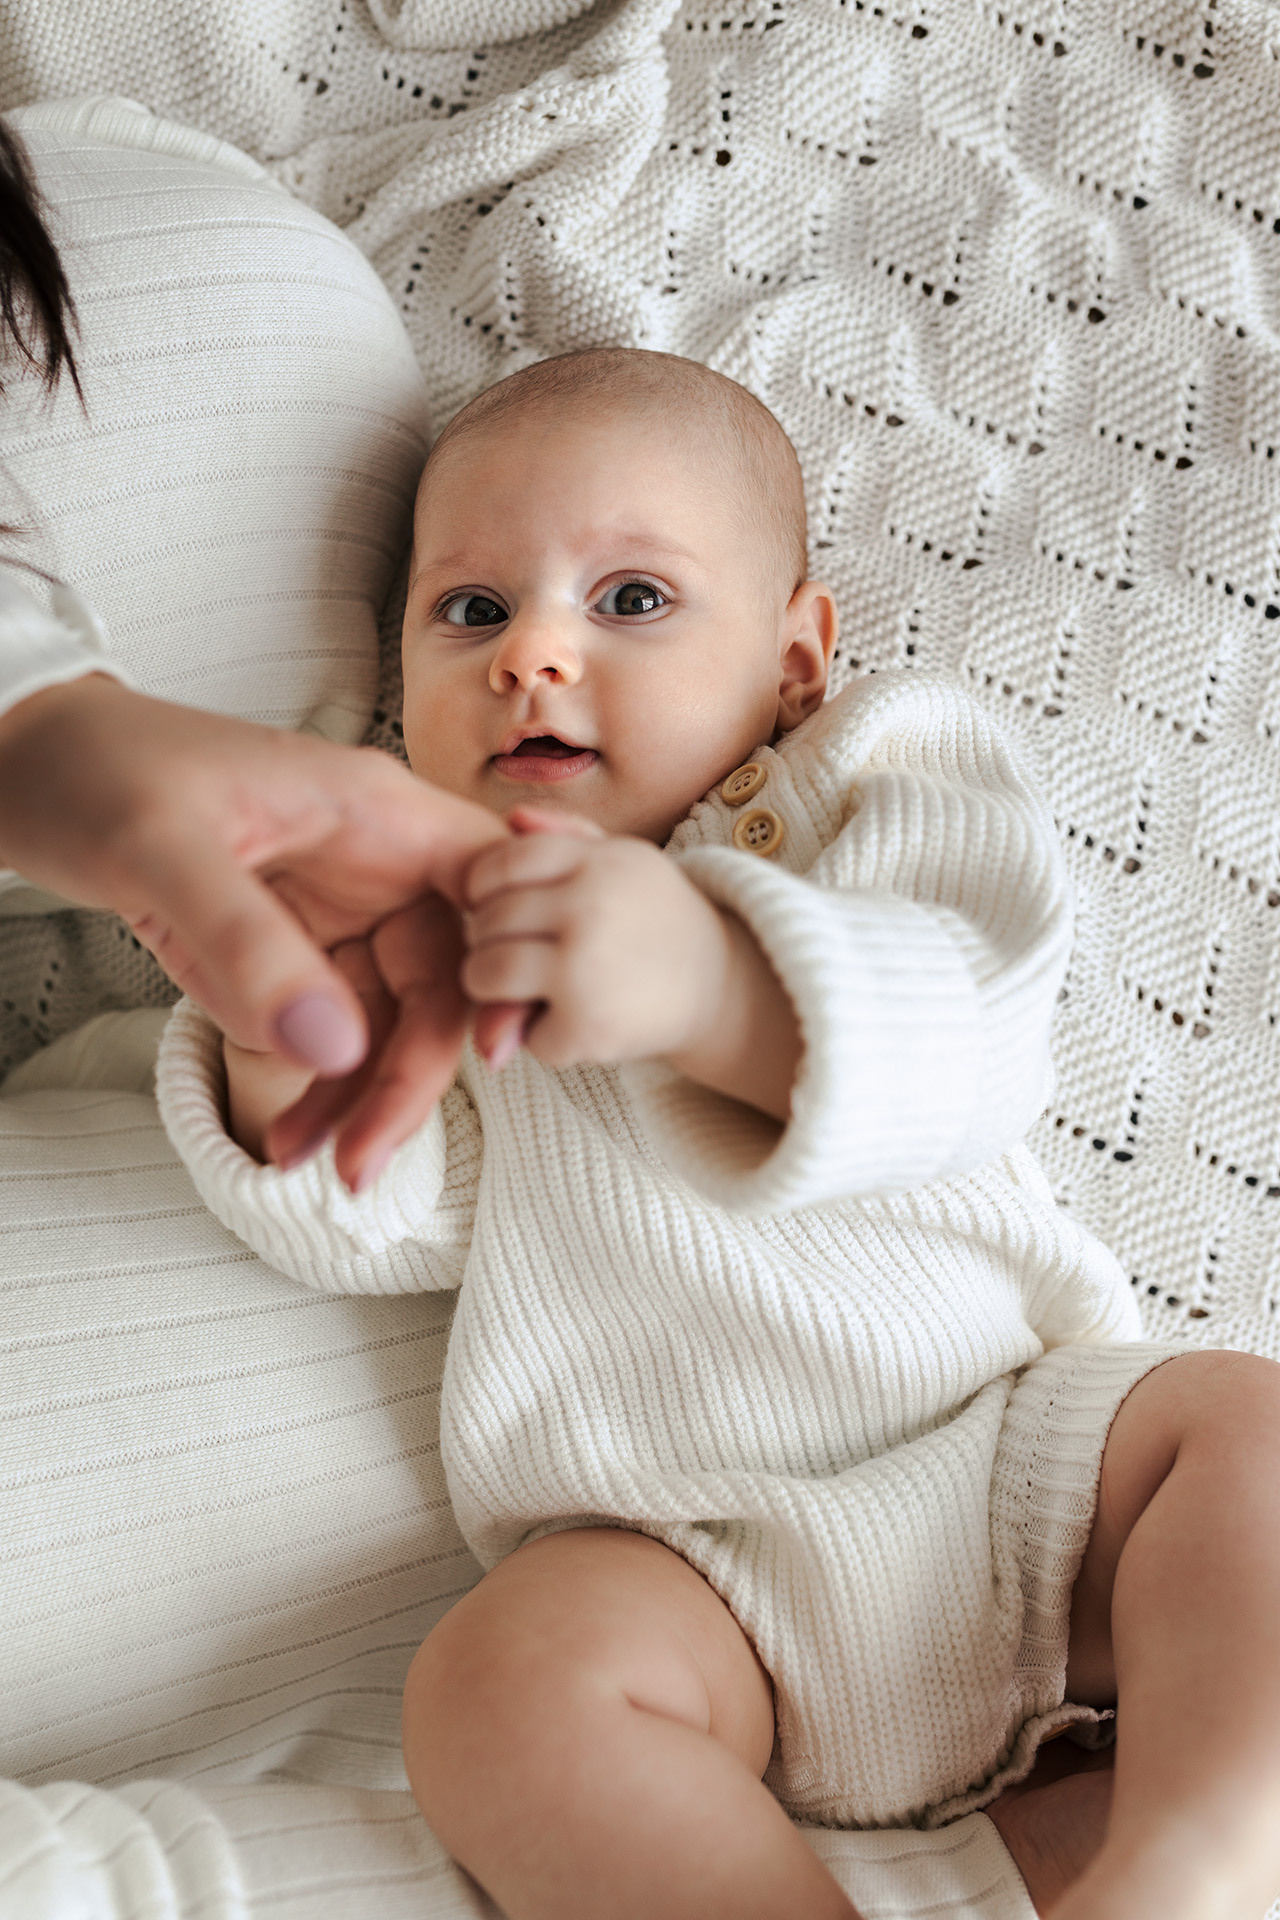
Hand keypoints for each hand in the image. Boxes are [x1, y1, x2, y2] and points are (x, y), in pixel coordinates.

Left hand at [0, 675, 506, 1175]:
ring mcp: (339, 907)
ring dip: (360, 1094)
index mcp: (374, 812)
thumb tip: (334, 1047)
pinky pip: (333, 1028)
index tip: (502, 1052)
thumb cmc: (100, 767)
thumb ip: (247, 944)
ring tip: (306, 1157)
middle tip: (362, 1158)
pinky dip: (318, 1084)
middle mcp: (375, 861)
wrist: (31, 763)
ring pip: (390, 1018)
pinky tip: (287, 1127)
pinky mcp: (296, 946)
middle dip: (412, 1073)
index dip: (509, 965)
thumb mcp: (162, 848)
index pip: (490, 887)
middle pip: (443, 976)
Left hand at [463, 810, 727, 1070]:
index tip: (496, 906)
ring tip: (524, 988)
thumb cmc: (656, 918)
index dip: (482, 888)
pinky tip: (574, 1022)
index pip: (499, 864)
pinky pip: (521, 1027)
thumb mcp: (623, 859)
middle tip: (515, 954)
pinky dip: (541, 1034)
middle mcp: (589, 907)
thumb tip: (515, 818)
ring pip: (485, 973)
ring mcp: (584, 968)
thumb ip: (567, 833)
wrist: (719, 985)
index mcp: (596, 862)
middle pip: (487, 920)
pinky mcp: (587, 1025)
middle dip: (488, 940)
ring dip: (493, 987)